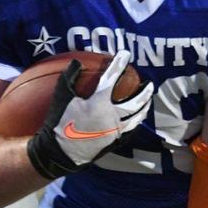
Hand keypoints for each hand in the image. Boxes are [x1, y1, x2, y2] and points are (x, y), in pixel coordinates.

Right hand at [26, 50, 153, 179]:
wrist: (60, 153)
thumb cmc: (59, 123)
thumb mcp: (60, 97)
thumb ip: (69, 77)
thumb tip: (77, 62)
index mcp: (99, 103)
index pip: (112, 78)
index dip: (119, 64)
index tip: (125, 54)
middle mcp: (112, 117)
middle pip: (135, 103)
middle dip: (144, 92)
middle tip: (149, 84)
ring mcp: (115, 131)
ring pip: (136, 118)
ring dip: (144, 108)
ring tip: (148, 101)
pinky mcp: (114, 143)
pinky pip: (130, 132)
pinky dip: (136, 123)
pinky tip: (137, 120)